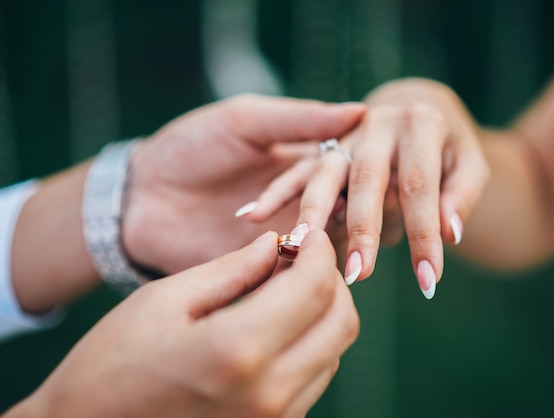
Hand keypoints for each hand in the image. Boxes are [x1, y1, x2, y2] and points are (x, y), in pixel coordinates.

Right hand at [8, 230, 358, 417]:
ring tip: (287, 288)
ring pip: (335, 350)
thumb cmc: (113, 362)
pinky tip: (279, 324)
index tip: (306, 234)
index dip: (318, 251)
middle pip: (342, 322)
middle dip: (330, 280)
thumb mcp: (165, 300)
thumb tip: (278, 245)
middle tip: (301, 258)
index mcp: (238, 350)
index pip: (315, 288)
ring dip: (323, 311)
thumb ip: (232, 269)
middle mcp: (269, 394)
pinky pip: (316, 377)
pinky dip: (310, 342)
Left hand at [123, 94, 363, 273]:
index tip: (355, 188)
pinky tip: (301, 278)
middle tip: (326, 226)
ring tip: (315, 253)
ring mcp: (284, 239)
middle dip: (340, 223)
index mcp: (303, 163)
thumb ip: (298, 120)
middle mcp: (301, 203)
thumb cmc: (188, 147)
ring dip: (324, 252)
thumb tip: (361, 111)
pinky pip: (293, 277)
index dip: (356, 181)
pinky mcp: (264, 270)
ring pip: (322, 249)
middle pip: (341, 214)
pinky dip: (300, 278)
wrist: (138, 198)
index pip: (345, 174)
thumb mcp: (244, 121)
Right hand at [240, 79, 488, 297]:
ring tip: (303, 245)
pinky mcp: (324, 147)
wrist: (417, 110)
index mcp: (420, 122)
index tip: (428, 280)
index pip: (421, 185)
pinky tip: (251, 215)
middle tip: (359, 274)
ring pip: (326, 174)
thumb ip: (461, 194)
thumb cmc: (448, 146)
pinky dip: (276, 193)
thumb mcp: (470, 162)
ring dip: (314, 213)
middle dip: (363, 228)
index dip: (424, 233)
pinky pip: (298, 171)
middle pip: (369, 180)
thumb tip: (451, 234)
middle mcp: (378, 124)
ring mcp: (346, 134)